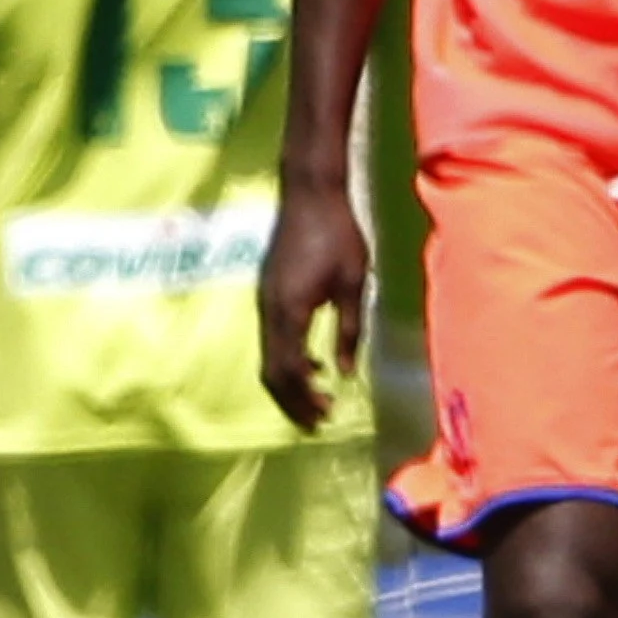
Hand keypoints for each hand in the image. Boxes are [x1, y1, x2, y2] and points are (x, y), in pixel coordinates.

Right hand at [257, 181, 370, 433]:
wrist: (309, 194)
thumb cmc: (338, 234)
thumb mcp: (353, 283)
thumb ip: (349, 330)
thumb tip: (347, 374)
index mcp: (288, 311)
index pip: (289, 370)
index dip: (306, 398)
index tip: (329, 415)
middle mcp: (268, 311)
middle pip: (271, 372)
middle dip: (292, 401)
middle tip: (319, 423)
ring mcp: (264, 302)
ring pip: (268, 357)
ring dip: (290, 384)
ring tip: (318, 402)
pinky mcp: (268, 293)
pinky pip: (272, 339)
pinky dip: (288, 361)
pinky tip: (316, 364)